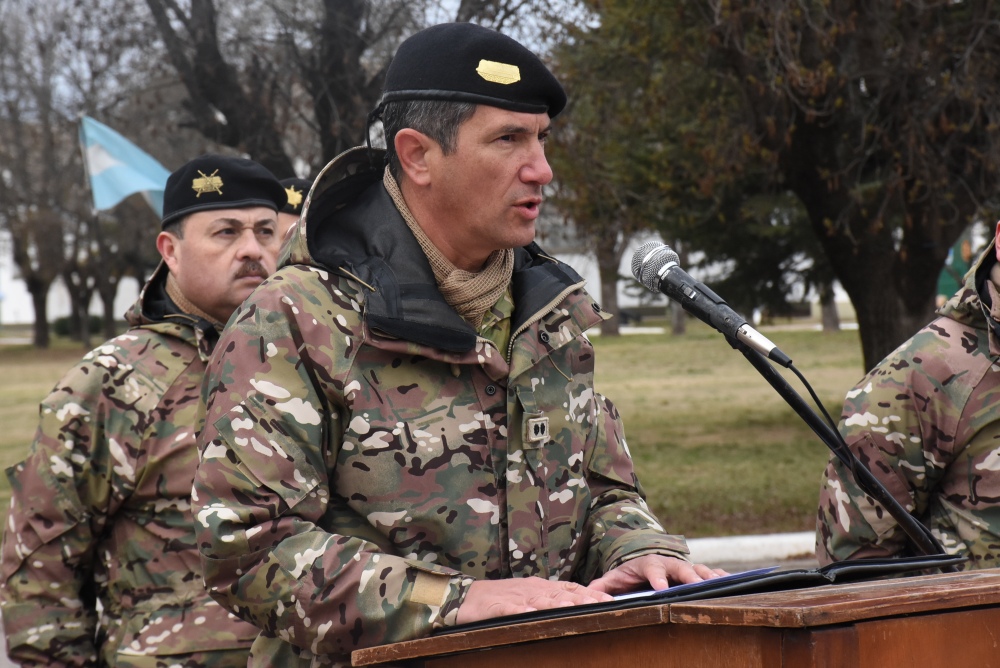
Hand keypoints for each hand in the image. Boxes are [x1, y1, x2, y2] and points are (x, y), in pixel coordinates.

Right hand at [456, 577, 614, 624]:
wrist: (468, 596)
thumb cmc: (501, 597)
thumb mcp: (529, 595)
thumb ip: (550, 598)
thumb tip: (576, 604)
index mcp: (540, 587)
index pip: (570, 589)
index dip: (589, 594)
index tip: (610, 600)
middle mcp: (531, 589)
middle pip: (561, 594)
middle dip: (582, 599)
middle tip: (602, 604)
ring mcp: (516, 598)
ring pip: (540, 600)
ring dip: (558, 604)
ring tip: (574, 609)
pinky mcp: (498, 607)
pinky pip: (512, 609)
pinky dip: (522, 611)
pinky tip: (532, 614)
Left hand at [586, 555, 727, 594]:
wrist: (645, 559)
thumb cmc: (630, 572)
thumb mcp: (615, 576)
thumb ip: (603, 585)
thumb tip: (590, 592)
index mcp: (648, 563)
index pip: (651, 569)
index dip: (656, 578)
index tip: (660, 588)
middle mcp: (668, 563)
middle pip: (680, 567)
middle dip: (688, 575)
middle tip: (696, 584)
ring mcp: (683, 567)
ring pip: (698, 569)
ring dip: (708, 576)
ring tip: (719, 584)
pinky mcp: (695, 572)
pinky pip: (710, 573)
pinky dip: (721, 577)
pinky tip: (732, 582)